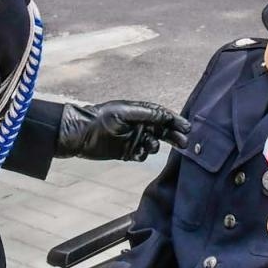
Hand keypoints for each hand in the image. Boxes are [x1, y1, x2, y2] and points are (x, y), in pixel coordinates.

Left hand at [58, 100, 190, 160]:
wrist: (80, 134)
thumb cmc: (101, 118)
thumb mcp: (126, 113)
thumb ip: (148, 114)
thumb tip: (167, 116)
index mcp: (140, 112)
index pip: (163, 116)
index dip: (176, 121)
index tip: (187, 128)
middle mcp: (140, 125)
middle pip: (163, 131)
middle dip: (174, 136)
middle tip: (184, 143)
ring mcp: (134, 138)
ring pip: (154, 144)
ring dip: (154, 146)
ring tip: (149, 145)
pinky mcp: (127, 152)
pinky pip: (142, 155)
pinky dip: (142, 155)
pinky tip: (138, 153)